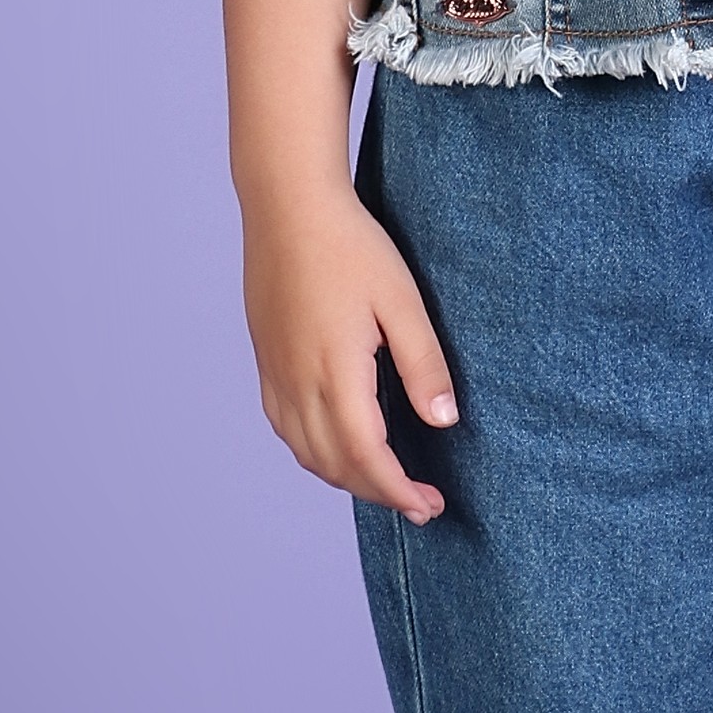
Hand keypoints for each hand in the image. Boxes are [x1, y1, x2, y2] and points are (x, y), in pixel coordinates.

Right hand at [239, 181, 456, 521]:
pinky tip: (338, 445)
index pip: (366, 457)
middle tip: (420, 503)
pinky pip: (286, 427)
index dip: (398, 491)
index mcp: (335, 373)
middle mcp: (297, 383)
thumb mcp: (402, 301)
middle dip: (378, 492)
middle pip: (335, 465)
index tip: (430, 506)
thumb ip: (424, 364)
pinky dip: (315, 452)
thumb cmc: (350, 245)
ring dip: (346, 477)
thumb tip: (445, 421)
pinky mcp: (267, 360)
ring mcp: (276, 374)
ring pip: (306, 452)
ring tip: (385, 481)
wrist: (287, 206)